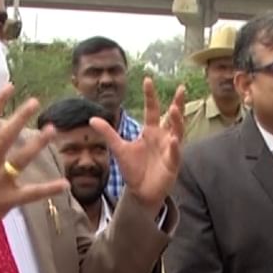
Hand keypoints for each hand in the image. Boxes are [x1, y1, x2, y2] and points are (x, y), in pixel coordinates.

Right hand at [0, 85, 68, 254]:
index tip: (10, 87)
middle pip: (4, 137)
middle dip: (19, 118)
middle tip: (35, 102)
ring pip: (20, 160)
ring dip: (37, 144)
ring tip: (52, 130)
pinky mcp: (8, 199)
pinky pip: (32, 193)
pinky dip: (48, 189)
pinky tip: (64, 184)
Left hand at [90, 77, 185, 211]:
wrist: (140, 192)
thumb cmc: (133, 169)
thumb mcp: (119, 149)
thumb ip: (108, 133)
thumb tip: (92, 118)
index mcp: (150, 131)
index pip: (151, 109)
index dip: (150, 96)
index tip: (147, 80)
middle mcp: (163, 137)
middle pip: (172, 117)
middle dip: (177, 103)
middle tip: (181, 89)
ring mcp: (170, 149)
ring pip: (177, 131)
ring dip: (177, 121)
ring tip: (174, 109)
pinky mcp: (173, 163)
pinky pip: (175, 153)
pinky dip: (174, 146)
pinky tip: (174, 139)